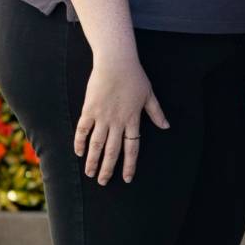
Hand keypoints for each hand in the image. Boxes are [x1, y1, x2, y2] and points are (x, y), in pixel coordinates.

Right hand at [73, 55, 167, 184]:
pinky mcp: (89, 109)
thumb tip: (166, 126)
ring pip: (96, 144)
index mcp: (133, 120)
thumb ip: (156, 113)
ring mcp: (102, 116)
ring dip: (92, 160)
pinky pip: (83, 129)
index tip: (127, 178)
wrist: (116, 62)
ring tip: (89, 173)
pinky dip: (79, 141)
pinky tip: (78, 152)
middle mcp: (117, 122)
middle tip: (102, 182)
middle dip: (107, 168)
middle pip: (112, 150)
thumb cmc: (135, 77)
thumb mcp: (150, 95)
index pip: (132, 148)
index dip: (129, 164)